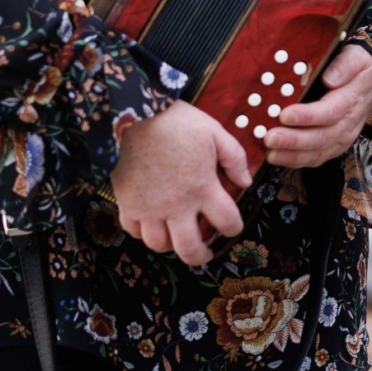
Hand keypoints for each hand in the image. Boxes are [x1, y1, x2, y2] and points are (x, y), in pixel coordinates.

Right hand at [111, 101, 250, 266]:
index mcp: (203, 188)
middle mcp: (176, 205)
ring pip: (159, 244)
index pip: (226, 223)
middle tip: (205, 252)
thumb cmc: (177, 122)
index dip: (233, 228)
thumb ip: (235, 159)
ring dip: (170, 244)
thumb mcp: (215, 133)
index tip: (232, 227)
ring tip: (177, 236)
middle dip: (201, 256)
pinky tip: (151, 223)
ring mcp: (148, 208)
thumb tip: (245, 182)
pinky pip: (133, 231)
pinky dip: (143, 232)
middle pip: (189, 249)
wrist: (133, 114)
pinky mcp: (126, 204)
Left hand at [260, 43, 371, 168]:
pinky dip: (295, 161)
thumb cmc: (356, 70)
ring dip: (292, 155)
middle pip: (322, 137)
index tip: (284, 115)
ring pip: (318, 152)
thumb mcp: (355, 57)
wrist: (369, 89)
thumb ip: (344, 65)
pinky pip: (315, 159)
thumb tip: (329, 79)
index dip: (308, 116)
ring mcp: (341, 138)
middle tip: (270, 138)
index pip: (331, 111)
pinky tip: (277, 158)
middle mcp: (348, 123)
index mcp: (351, 99)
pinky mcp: (333, 147)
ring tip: (269, 153)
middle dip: (294, 140)